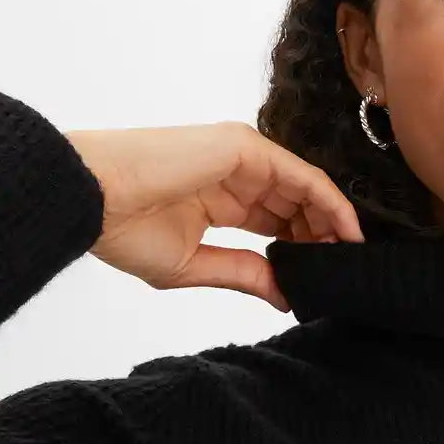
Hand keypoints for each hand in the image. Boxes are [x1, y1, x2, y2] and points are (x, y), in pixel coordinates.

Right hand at [64, 119, 364, 311]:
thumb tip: (285, 295)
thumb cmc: (123, 229)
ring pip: (304, 190)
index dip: (303, 248)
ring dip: (333, 222)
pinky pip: (302, 177)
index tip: (323, 278)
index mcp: (217, 199)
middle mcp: (234, 173)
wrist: (93, 197)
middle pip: (296, 206)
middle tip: (344, 271)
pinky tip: (347, 231)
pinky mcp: (247, 147)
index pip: (275, 223)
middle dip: (323, 237)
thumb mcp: (192, 264)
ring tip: (351, 257)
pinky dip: (329, 203)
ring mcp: (242, 156)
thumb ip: (243, 273)